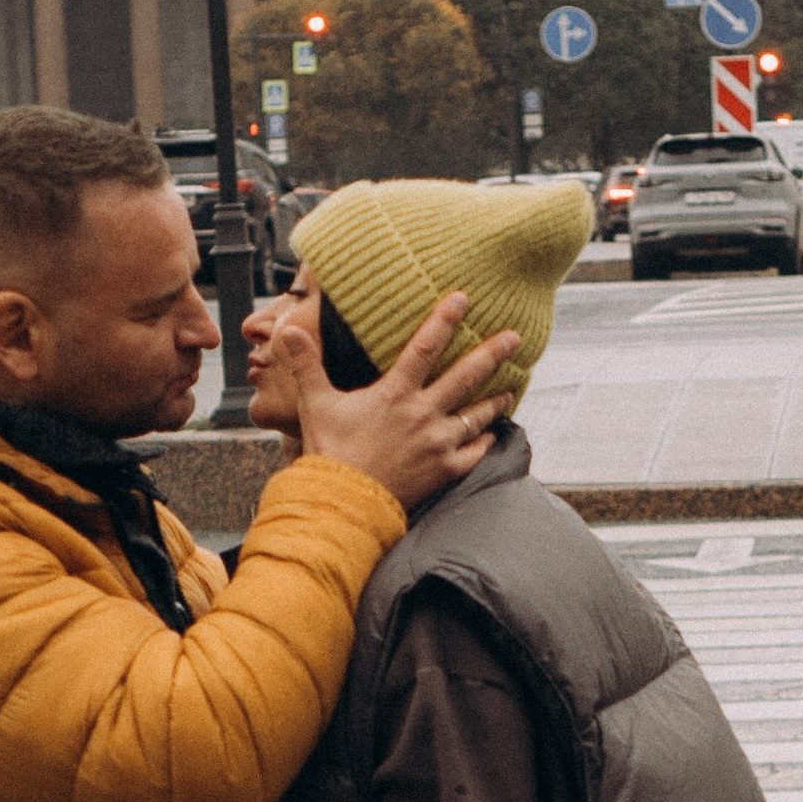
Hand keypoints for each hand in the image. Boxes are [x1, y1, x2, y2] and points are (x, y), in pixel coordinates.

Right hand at [284, 291, 527, 508]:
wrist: (343, 503)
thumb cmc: (329, 452)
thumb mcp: (316, 403)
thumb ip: (307, 365)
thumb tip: (287, 330)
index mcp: (395, 394)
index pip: (425, 347)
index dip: (444, 320)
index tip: (462, 298)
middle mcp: (423, 414)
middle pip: (466, 376)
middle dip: (492, 353)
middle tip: (515, 337)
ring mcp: (437, 444)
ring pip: (477, 415)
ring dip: (495, 399)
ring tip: (510, 387)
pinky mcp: (444, 471)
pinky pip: (474, 453)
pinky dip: (485, 442)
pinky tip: (493, 434)